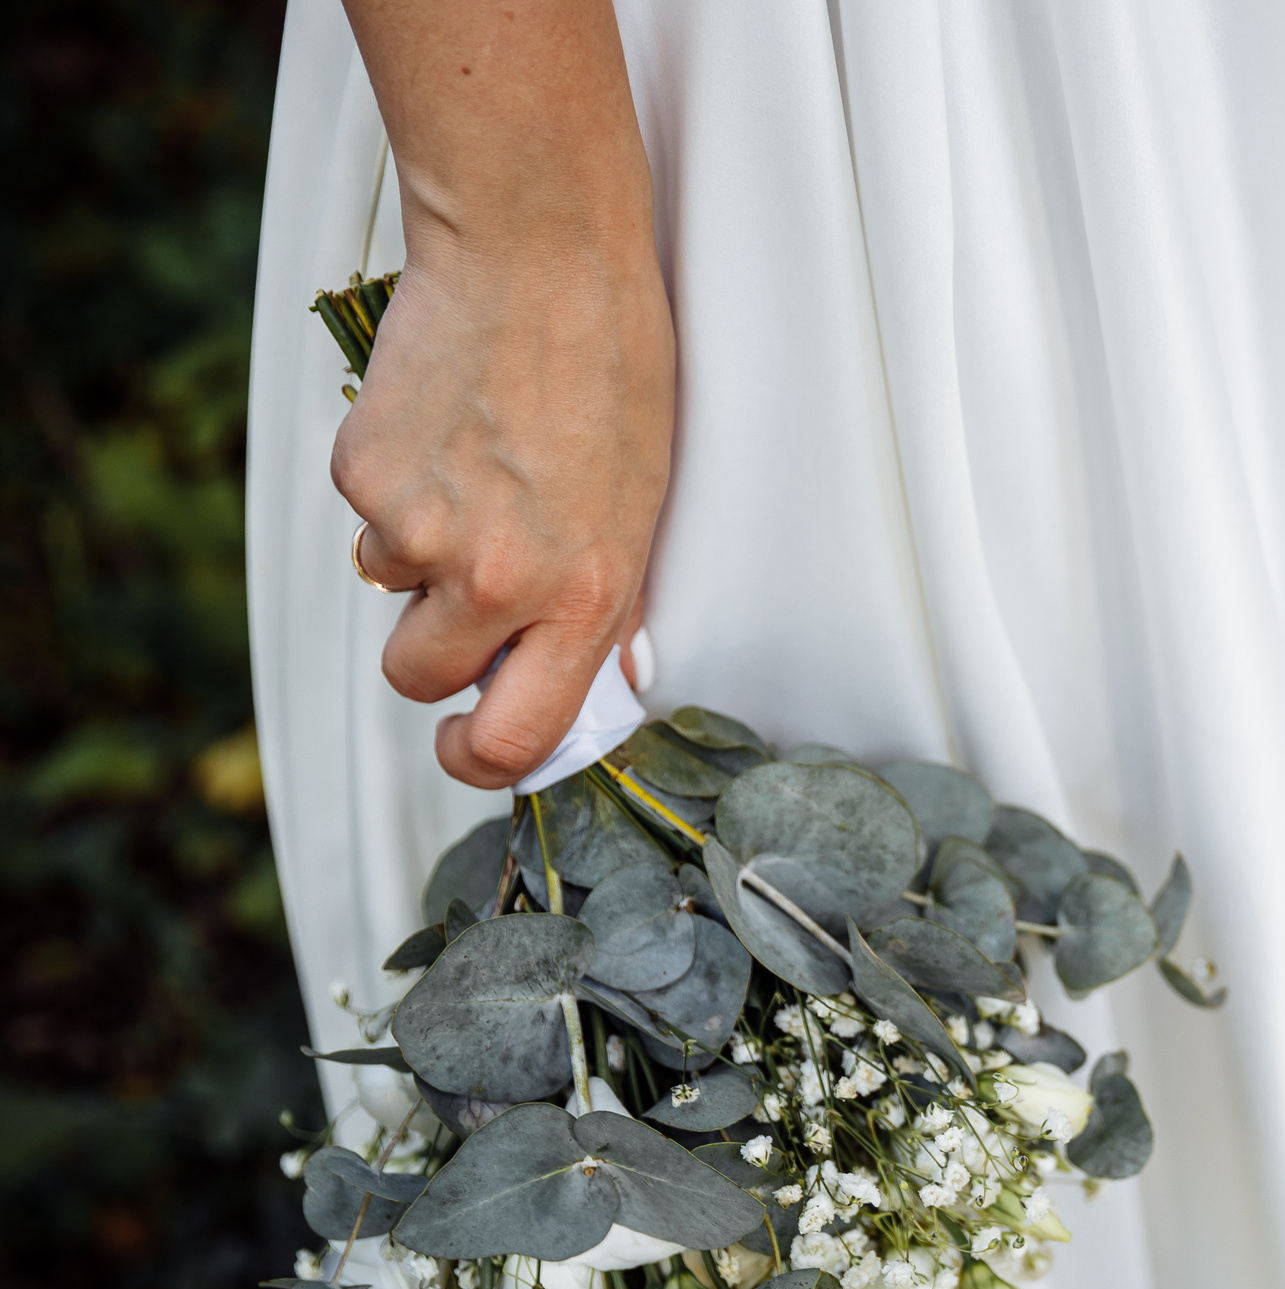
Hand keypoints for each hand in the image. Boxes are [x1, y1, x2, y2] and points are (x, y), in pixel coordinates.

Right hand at [333, 0, 672, 789]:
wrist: (540, 254)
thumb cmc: (611, 371)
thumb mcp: (640, 509)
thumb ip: (607, 603)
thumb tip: (598, 684)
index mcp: (586, 599)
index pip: (514, 740)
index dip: (477, 758)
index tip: (467, 743)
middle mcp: (501, 580)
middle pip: (420, 678)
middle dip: (431, 648)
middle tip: (465, 582)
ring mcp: (424, 530)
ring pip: (388, 588)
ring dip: (416, 551)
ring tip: (477, 466)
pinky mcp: (364, 475)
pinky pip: (367, 514)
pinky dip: (392, 482)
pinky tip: (444, 423)